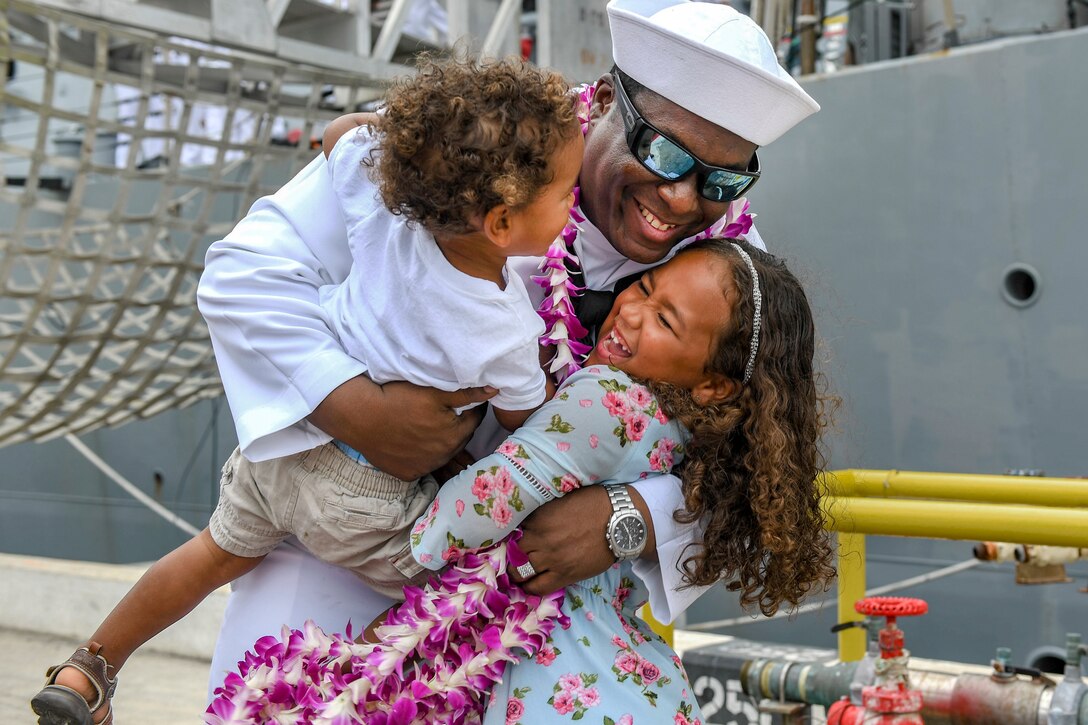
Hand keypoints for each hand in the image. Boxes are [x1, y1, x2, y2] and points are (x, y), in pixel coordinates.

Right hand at [308, 376, 495, 480]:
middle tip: (448, 412)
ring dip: (442, 442)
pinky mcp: (407, 473)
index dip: (472, 409)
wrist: (361, 416)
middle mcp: (443, 457)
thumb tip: (495, 390)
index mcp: (454, 436)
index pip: (474, 421)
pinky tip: (415, 442)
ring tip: (431, 426)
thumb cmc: (399, 399)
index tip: (467, 400)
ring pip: (443, 453)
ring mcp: (424, 468)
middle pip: (459, 439)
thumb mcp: (435, 392)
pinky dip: (423, 455)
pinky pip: (423, 464)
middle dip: (458, 426)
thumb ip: (468, 394)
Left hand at [512, 486, 614, 594]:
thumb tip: (528, 519)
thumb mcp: (562, 499)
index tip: (511, 536)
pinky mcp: (565, 576)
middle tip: (511, 554)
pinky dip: (529, 587)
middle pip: (512, 552)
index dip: (510, 533)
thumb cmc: (595, 504)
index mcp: (540, 518)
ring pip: (520, 572)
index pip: (512, 530)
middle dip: (510, 553)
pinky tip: (526, 584)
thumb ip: (543, 512)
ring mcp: (552, 560)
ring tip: (515, 571)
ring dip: (515, 572)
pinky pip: (539, 587)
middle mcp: (541, 540)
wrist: (621, 522)